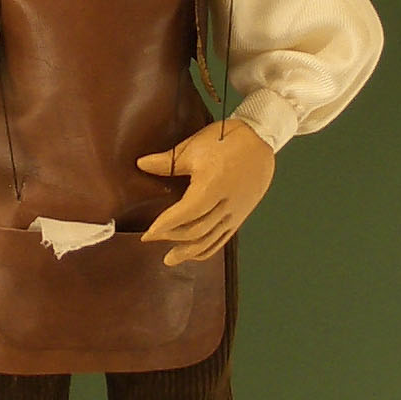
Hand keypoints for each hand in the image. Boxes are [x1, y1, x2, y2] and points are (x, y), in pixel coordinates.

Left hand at [138, 119, 274, 265]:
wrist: (260, 140)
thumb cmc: (225, 140)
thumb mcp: (193, 148)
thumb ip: (166, 162)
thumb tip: (141, 164)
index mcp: (212, 186)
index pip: (184, 214)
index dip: (164, 226)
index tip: (147, 234)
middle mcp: (225, 204)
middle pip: (196, 230)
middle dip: (171, 237)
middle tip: (151, 238)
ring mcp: (235, 212)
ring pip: (210, 240)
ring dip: (188, 251)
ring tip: (169, 259)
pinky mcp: (240, 215)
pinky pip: (222, 239)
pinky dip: (206, 249)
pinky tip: (193, 254)